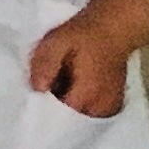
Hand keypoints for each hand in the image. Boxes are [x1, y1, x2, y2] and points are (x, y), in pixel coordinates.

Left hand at [29, 0, 148, 115]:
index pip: (58, 119)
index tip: (32, 98)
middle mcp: (100, 109)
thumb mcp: (56, 42)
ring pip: (77, 116)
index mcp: (86, 96)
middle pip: (67, 121)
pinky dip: (76, 102)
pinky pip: (87, 111)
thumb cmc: (84, 33)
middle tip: (45, 87)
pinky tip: (70, 85)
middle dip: (52, 107)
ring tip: (59, 83)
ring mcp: (108, 109)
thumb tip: (37, 89)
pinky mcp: (110, 105)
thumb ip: (45, 65)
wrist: (116, 27)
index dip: (42, 109)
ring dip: (65, 104)